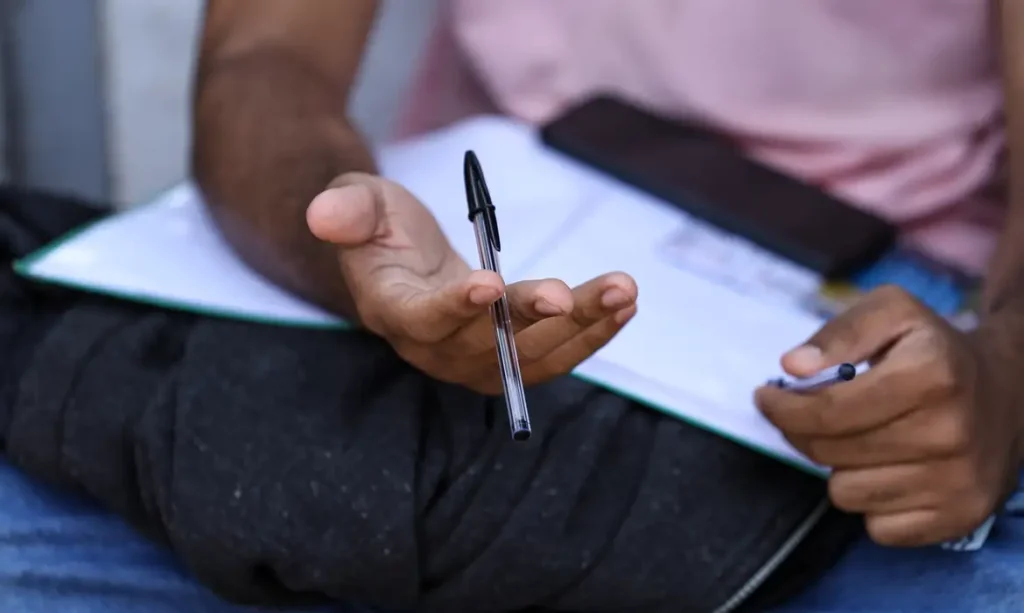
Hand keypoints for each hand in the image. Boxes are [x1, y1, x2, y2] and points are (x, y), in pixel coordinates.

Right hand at [306, 173, 636, 393]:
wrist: (403, 261)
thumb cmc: (380, 227)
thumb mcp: (359, 203)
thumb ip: (348, 209)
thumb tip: (323, 214)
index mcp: (393, 312)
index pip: (423, 320)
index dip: (455, 308)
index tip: (489, 283)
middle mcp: (435, 348)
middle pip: (486, 347)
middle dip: (530, 320)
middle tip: (566, 293)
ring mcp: (475, 360)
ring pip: (532, 358)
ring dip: (580, 328)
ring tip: (620, 291)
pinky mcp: (510, 358)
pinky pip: (555, 356)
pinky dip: (591, 333)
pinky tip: (623, 305)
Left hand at [755, 285, 1022, 546]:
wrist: (1010, 393)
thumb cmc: (934, 350)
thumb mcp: (893, 312)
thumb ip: (839, 332)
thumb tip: (793, 367)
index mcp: (931, 374)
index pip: (827, 411)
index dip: (783, 407)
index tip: (766, 398)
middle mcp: (949, 432)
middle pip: (829, 453)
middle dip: (803, 432)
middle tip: (807, 415)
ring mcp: (957, 481)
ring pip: (845, 494)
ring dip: (840, 467)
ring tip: (862, 439)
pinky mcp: (959, 518)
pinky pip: (876, 527)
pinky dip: (871, 501)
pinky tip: (889, 469)